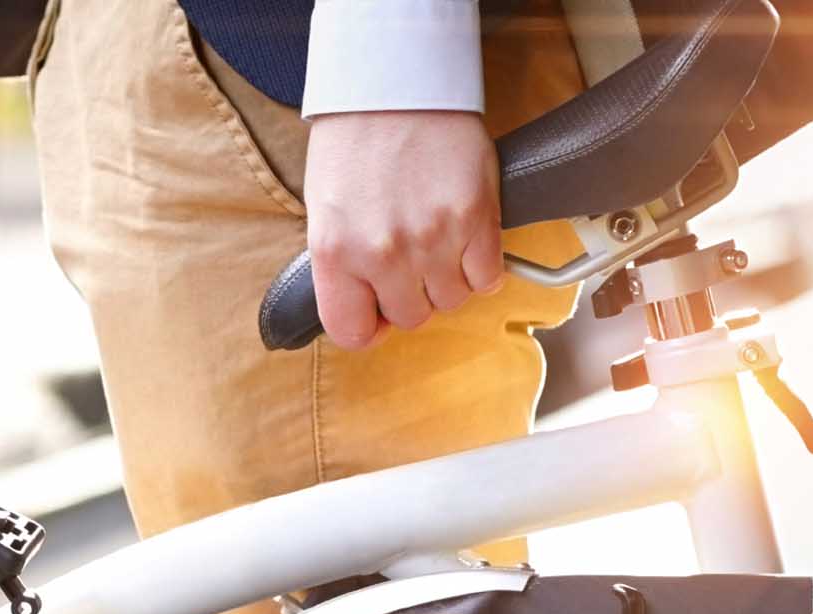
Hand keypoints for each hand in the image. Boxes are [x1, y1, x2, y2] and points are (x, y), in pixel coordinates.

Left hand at [302, 110, 503, 348]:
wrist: (395, 84)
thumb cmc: (355, 139)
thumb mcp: (324, 207)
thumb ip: (341, 263)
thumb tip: (364, 304)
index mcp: (334, 252)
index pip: (351, 332)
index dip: (368, 327)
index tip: (377, 314)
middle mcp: (382, 253)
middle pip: (411, 317)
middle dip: (411, 296)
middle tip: (410, 263)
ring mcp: (433, 238)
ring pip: (452, 300)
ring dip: (448, 280)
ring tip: (438, 242)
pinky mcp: (476, 219)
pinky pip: (488, 277)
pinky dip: (481, 267)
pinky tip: (467, 240)